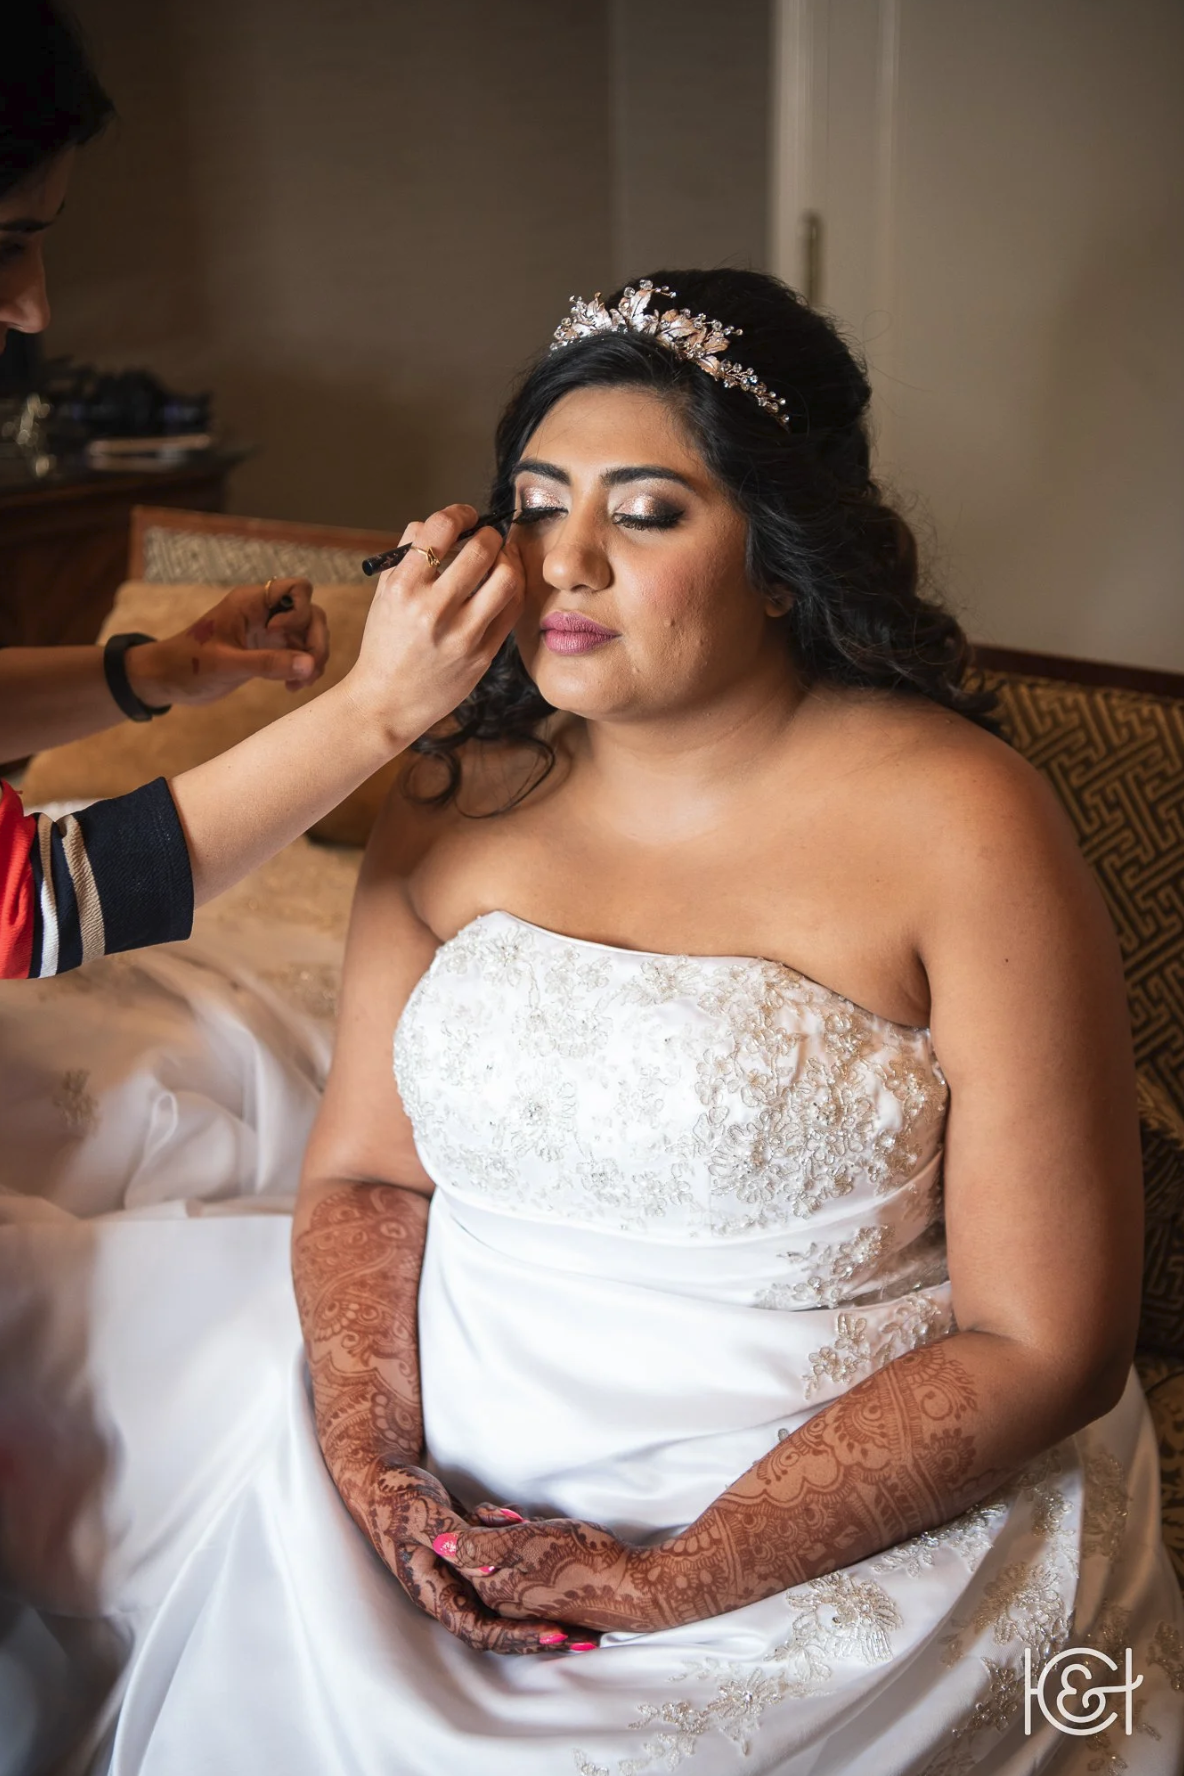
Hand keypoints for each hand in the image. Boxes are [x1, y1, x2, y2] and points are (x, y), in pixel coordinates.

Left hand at [125, 578, 329, 707]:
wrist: (168, 679)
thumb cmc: (188, 665)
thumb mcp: (227, 665)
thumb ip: (269, 664)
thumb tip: (310, 665)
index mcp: (251, 602)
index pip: (297, 589)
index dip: (300, 612)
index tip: (278, 636)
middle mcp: (264, 612)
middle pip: (311, 614)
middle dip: (315, 642)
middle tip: (308, 671)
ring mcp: (268, 631)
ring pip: (309, 635)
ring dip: (312, 659)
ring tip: (298, 684)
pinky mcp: (268, 650)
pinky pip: (299, 653)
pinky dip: (303, 669)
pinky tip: (291, 687)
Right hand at [340, 503, 522, 749]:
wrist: (386, 702)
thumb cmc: (385, 643)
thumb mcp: (384, 594)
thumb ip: (407, 554)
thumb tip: (438, 523)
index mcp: (403, 589)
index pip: (440, 529)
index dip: (460, 514)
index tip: (466, 517)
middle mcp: (432, 610)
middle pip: (482, 550)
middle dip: (490, 534)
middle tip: (488, 537)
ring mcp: (461, 635)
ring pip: (507, 578)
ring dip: (508, 560)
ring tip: (500, 560)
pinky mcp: (482, 656)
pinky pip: (512, 609)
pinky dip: (513, 589)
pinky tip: (503, 586)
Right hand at [357, 1464, 577, 1655]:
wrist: (377, 1477)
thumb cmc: (394, 1498)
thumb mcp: (423, 1514)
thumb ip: (453, 1537)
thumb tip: (484, 1562)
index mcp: (434, 1590)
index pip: (479, 1630)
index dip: (517, 1637)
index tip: (554, 1634)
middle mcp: (450, 1586)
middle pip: (500, 1622)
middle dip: (540, 1630)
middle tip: (584, 1635)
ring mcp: (461, 1568)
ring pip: (505, 1593)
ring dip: (539, 1596)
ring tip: (581, 1604)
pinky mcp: (468, 1548)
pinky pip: (501, 1558)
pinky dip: (521, 1547)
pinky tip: (536, 1522)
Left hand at [433, 1511, 673, 1636]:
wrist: (633, 1589)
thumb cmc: (580, 1559)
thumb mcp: (525, 1541)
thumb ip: (480, 1544)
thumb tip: (438, 1544)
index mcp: (492, 1590)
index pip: (464, 1548)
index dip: (483, 1521)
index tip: (505, 1514)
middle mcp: (503, 1604)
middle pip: (486, 1553)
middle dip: (503, 1529)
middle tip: (523, 1519)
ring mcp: (526, 1605)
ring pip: (508, 1557)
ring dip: (522, 1537)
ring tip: (545, 1529)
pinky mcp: (547, 1601)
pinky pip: (528, 1568)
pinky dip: (537, 1549)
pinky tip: (557, 1541)